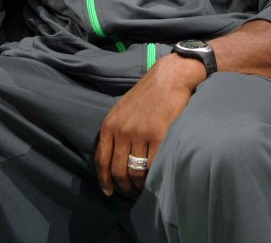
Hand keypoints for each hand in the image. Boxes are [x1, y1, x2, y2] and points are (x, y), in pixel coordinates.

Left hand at [94, 54, 202, 196]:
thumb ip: (115, 130)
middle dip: (124, 185)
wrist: (168, 78)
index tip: (109, 191)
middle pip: (118, 170)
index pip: (101, 160)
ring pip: (136, 170)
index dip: (104, 180)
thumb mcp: (121, 109)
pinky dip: (154, 176)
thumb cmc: (146, 94)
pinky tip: (156, 178)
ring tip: (144, 186)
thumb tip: (111, 156)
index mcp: (110, 124)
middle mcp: (122, 131)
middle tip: (132, 190)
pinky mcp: (160, 135)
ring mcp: (141, 133)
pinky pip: (154, 165)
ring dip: (140, 183)